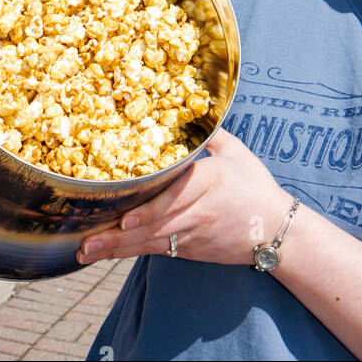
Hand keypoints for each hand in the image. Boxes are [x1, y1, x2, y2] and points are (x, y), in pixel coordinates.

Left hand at [76, 125, 290, 266]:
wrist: (276, 230)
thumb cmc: (255, 186)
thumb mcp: (235, 152)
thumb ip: (209, 133)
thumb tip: (189, 108)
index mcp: (209, 184)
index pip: (176, 199)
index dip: (150, 211)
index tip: (125, 219)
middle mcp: (197, 213)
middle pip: (154, 227)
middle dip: (117, 237)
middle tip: (85, 243)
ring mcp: (191, 235)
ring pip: (150, 243)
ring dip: (116, 250)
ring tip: (86, 252)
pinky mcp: (189, 250)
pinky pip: (156, 250)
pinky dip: (131, 252)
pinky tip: (108, 253)